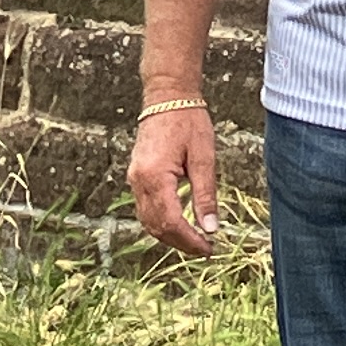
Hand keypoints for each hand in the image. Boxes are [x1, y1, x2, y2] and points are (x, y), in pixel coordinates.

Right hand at [127, 102, 221, 256]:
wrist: (167, 97)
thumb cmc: (188, 121)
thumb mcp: (203, 158)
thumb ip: (205, 195)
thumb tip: (211, 228)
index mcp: (155, 177)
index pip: (171, 222)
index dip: (190, 240)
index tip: (209, 248)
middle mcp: (139, 181)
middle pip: (157, 226)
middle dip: (181, 242)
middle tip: (205, 248)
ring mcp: (134, 179)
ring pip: (148, 221)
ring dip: (170, 235)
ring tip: (194, 240)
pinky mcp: (136, 176)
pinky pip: (144, 209)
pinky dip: (161, 222)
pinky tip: (179, 224)